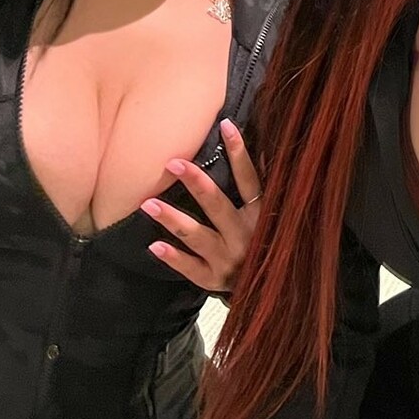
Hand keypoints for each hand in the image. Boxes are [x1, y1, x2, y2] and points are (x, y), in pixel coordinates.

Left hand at [144, 121, 260, 295]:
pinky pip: (190, 268)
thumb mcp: (270, 218)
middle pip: (218, 205)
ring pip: (198, 236)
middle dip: (196, 183)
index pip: (250, 180)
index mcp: (260, 216)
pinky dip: (173, 257)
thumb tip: (265, 146)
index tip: (226, 126)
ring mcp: (228, 259)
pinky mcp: (213, 279)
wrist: (270, 293)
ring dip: (173, 219)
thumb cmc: (264, 245)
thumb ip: (263, 189)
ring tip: (148, 204)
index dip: (240, 154)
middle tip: (173, 163)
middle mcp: (245, 236)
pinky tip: (154, 246)